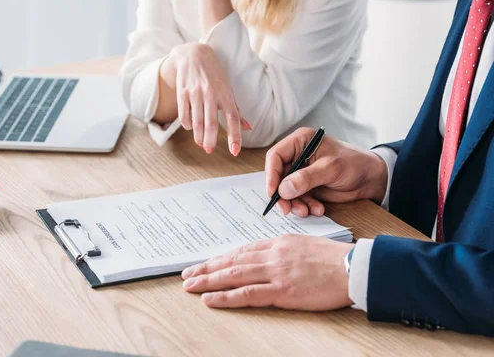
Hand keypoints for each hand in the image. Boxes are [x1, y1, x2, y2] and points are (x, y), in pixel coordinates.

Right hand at [163, 43, 250, 154]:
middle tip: (209, 150)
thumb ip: (235, 109)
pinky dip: (187, 125)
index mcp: (225, 94)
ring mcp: (195, 92)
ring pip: (197, 121)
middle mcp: (211, 93)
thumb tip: (248, 127)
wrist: (193, 54)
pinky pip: (184, 115)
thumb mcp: (227, 89)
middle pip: (211, 123)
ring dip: (199, 136)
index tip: (235, 151)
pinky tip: (191, 128)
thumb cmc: (214, 74)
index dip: (235, 136)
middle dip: (211, 140)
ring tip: (202, 144)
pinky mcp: (182, 92)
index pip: (233, 118)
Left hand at [182, 235, 353, 309]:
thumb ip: (284, 251)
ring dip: (208, 280)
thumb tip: (268, 257)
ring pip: (233, 275)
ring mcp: (275, 272)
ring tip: (190, 285)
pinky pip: (247, 294)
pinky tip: (210, 299)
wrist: (354, 267)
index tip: (207, 263)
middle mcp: (272, 255)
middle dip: (207, 268)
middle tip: (187, 274)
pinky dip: (225, 296)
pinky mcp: (282, 290)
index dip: (221, 258)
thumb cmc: (335, 259)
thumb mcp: (305, 245)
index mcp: (278, 243)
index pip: (242, 250)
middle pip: (232, 261)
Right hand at [265, 128, 387, 216]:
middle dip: (283, 194)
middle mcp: (297, 156)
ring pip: (286, 190)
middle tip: (287, 209)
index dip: (271, 175)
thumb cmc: (354, 164)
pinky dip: (304, 206)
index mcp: (300, 142)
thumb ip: (306, 178)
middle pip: (278, 176)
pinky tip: (317, 209)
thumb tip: (283, 189)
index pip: (276, 156)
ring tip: (307, 211)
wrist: (371, 179)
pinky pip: (297, 198)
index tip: (273, 192)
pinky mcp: (307, 186)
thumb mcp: (330, 168)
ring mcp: (301, 172)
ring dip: (295, 203)